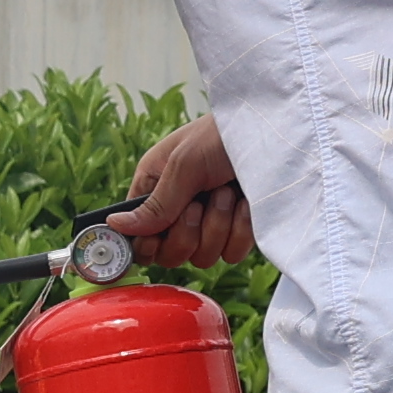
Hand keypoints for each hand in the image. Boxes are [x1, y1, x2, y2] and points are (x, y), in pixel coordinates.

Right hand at [121, 116, 254, 267]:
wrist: (277, 136)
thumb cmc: (223, 136)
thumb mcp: (183, 165)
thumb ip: (155, 204)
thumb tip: (114, 225)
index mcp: (154, 187)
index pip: (136, 235)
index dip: (145, 242)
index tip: (157, 235)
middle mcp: (178, 209)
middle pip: (168, 254)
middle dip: (187, 232)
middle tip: (198, 202)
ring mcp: (209, 223)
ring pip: (201, 257)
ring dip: (217, 226)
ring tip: (227, 192)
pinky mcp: (237, 232)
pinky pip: (230, 255)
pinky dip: (240, 231)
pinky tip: (246, 204)